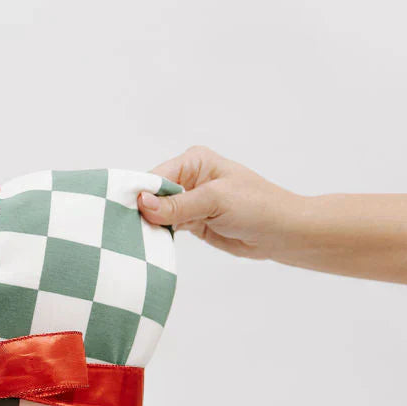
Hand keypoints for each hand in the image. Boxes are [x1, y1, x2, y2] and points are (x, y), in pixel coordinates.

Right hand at [137, 146, 306, 260]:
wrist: (282, 234)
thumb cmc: (258, 207)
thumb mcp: (216, 201)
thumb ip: (178, 204)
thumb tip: (143, 203)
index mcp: (194, 161)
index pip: (156, 175)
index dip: (140, 194)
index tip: (124, 213)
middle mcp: (188, 178)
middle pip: (152, 194)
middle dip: (142, 211)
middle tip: (124, 230)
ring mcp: (188, 201)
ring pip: (156, 212)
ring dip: (148, 225)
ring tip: (133, 238)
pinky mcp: (191, 221)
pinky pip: (166, 227)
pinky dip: (158, 235)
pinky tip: (147, 243)